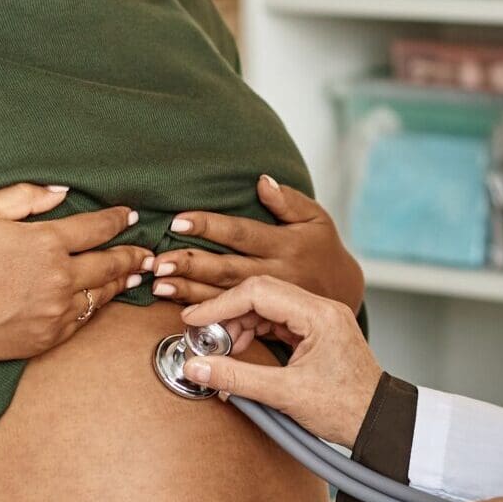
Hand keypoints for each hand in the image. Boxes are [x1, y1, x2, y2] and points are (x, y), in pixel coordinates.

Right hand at [0, 183, 154, 362]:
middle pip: (109, 264)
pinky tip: (100, 300)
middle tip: (147, 252)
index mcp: (45, 242)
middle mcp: (59, 278)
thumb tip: (62, 192)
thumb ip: (24, 196)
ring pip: (100, 295)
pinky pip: (81, 320)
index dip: (116, 220)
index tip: (129, 215)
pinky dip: (94, 307)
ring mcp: (55, 312)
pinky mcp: (47, 338)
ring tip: (135, 275)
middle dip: (132, 255)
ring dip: (120, 283)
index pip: (96, 228)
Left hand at [150, 175, 364, 311]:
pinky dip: (206, 315)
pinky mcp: (266, 319)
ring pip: (223, 296)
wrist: (345, 295)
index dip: (209, 226)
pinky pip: (233, 318)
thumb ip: (289, 201)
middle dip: (190, 265)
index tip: (178, 221)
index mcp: (286, 244)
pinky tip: (181, 311)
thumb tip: (261, 181)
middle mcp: (276, 273)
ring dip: (189, 292)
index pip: (241, 232)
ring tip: (158, 285)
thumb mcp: (317, 220)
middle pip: (226, 268)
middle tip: (157, 261)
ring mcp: (269, 300)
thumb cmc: (324, 250)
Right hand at [177, 275, 381, 447]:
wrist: (380, 424)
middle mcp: (322, 309)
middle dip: (228, 315)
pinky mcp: (317, 335)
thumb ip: (236, 379)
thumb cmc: (346, 409)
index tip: (194, 321)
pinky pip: (278, 324)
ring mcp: (320, 320)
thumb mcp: (285, 395)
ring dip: (240, 326)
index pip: (259, 292)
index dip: (221, 305)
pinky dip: (255, 336)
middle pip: (261, 295)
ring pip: (267, 309)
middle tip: (203, 339)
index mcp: (320, 315)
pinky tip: (239, 353)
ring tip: (221, 352)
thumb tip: (197, 368)